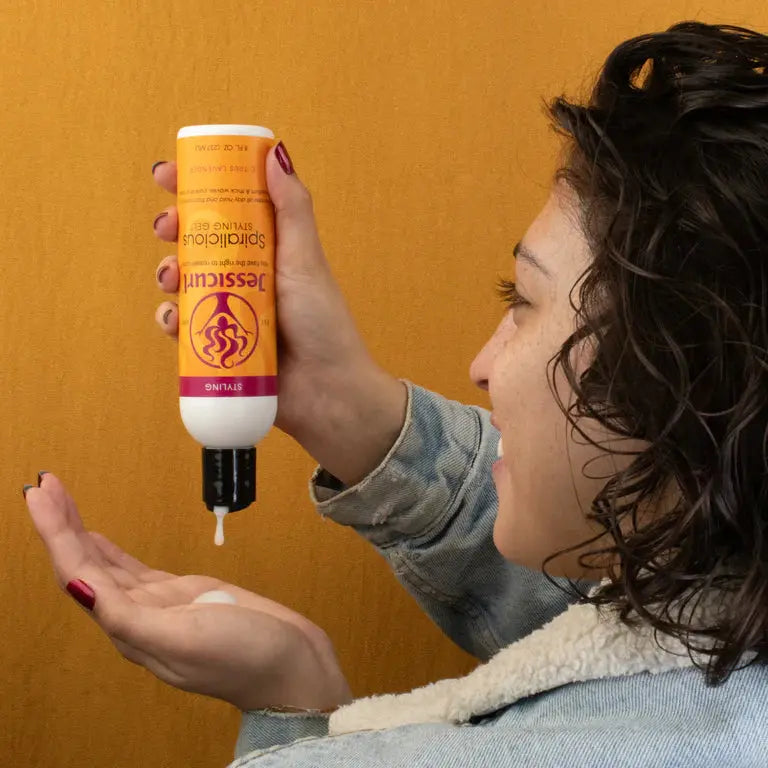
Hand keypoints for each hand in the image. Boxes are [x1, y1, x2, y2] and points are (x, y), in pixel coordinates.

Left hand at [25, 473, 351, 711]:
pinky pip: (134, 570)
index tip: (41, 496)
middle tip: (46, 486)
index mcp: (130, 628)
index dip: (57, 535)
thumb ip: (128, 615)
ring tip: (61, 503)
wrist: (291, 667)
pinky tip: (99, 539)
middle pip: (85, 567)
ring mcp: (160, 606)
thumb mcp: (183, 637)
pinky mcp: (184, 595)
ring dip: (81, 533)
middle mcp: (137, 616)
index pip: (78, 576)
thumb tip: (78, 587)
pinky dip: (111, 551)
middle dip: (62, 526)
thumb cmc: (243, 657)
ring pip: (106, 566)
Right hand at [150, 145, 406, 485]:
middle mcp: (246, 276)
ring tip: (172, 277)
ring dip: (167, 272)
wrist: (327, 393)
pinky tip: (174, 320)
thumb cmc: (324, 326)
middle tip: (166, 227)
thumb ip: (292, 211)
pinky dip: (170, 320)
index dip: (196, 189)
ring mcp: (230, 310)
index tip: (167, 175)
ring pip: (183, 282)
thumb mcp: (306, 261)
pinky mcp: (217, 346)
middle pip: (197, 242)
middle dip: (174, 230)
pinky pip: (182, 327)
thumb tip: (276, 155)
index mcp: (268, 250)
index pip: (227, 209)